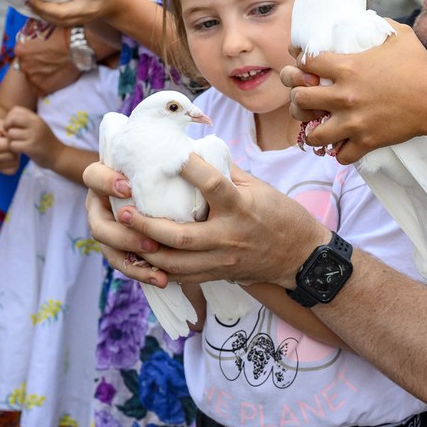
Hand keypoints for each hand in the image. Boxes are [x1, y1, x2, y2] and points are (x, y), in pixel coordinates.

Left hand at [2, 107, 61, 168]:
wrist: (58, 155)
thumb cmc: (45, 141)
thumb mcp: (39, 126)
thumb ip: (26, 121)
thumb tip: (9, 118)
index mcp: (36, 118)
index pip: (16, 110)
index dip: (10, 117)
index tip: (12, 126)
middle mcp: (35, 124)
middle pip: (12, 119)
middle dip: (7, 126)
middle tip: (10, 134)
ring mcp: (33, 136)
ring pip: (11, 133)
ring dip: (11, 140)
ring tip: (18, 143)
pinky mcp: (31, 147)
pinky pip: (13, 145)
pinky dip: (14, 148)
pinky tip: (20, 150)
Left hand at [15, 21, 80, 95]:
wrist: (80, 46)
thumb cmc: (64, 34)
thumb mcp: (44, 27)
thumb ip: (33, 32)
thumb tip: (31, 30)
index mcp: (20, 49)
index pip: (22, 52)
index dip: (33, 51)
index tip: (42, 50)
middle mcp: (23, 65)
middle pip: (27, 65)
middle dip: (36, 63)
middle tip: (50, 58)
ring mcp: (32, 78)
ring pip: (34, 77)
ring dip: (42, 73)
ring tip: (55, 67)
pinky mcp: (42, 88)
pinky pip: (41, 87)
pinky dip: (48, 83)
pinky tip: (57, 76)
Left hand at [27, 0, 132, 27]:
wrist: (118, 5)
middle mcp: (89, 6)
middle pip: (63, 12)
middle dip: (44, 6)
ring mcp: (83, 17)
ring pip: (59, 21)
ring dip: (41, 13)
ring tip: (28, 1)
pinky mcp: (78, 23)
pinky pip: (58, 24)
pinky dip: (45, 17)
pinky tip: (34, 9)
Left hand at [85, 157, 327, 287]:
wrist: (300, 257)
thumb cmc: (280, 215)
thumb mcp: (258, 187)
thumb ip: (225, 171)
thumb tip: (196, 149)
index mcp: (241, 208)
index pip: (214, 187)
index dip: (193, 170)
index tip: (173, 154)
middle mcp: (228, 237)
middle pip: (183, 237)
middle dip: (150, 226)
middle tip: (126, 211)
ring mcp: (221, 261)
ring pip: (177, 265)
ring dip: (147, 252)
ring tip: (125, 236)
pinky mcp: (217, 276)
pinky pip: (182, 277)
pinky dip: (160, 269)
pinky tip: (141, 257)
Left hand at [282, 20, 426, 162]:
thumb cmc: (420, 66)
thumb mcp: (399, 35)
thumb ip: (378, 24)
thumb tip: (368, 17)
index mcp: (348, 67)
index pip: (305, 62)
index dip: (301, 62)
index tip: (305, 65)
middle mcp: (344, 95)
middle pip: (299, 98)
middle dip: (299, 97)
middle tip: (306, 97)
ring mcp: (354, 121)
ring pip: (312, 133)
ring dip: (312, 129)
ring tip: (317, 126)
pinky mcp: (366, 141)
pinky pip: (339, 155)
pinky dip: (338, 151)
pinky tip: (342, 143)